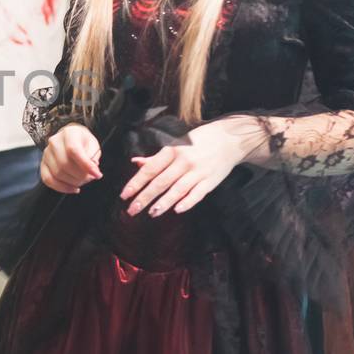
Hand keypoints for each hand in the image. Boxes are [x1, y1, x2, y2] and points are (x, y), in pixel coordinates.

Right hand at [40, 123, 101, 193]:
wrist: (70, 138)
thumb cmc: (83, 142)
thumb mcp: (92, 144)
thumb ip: (93, 156)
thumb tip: (92, 169)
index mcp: (69, 133)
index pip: (74, 150)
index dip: (86, 165)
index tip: (97, 175)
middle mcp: (55, 142)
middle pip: (65, 164)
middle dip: (81, 176)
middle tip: (90, 178)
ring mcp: (46, 153)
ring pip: (57, 174)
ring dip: (73, 182)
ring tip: (83, 181)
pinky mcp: (43, 164)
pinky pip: (48, 180)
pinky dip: (61, 187)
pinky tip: (72, 188)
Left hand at [119, 118, 261, 216]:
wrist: (229, 139)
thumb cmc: (197, 143)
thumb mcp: (175, 145)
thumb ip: (155, 158)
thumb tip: (135, 163)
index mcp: (172, 151)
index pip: (150, 169)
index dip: (136, 183)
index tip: (124, 195)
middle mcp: (184, 161)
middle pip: (161, 182)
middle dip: (145, 197)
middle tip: (132, 210)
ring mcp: (198, 171)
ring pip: (177, 190)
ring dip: (164, 203)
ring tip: (152, 213)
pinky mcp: (210, 181)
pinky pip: (197, 194)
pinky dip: (187, 202)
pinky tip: (177, 210)